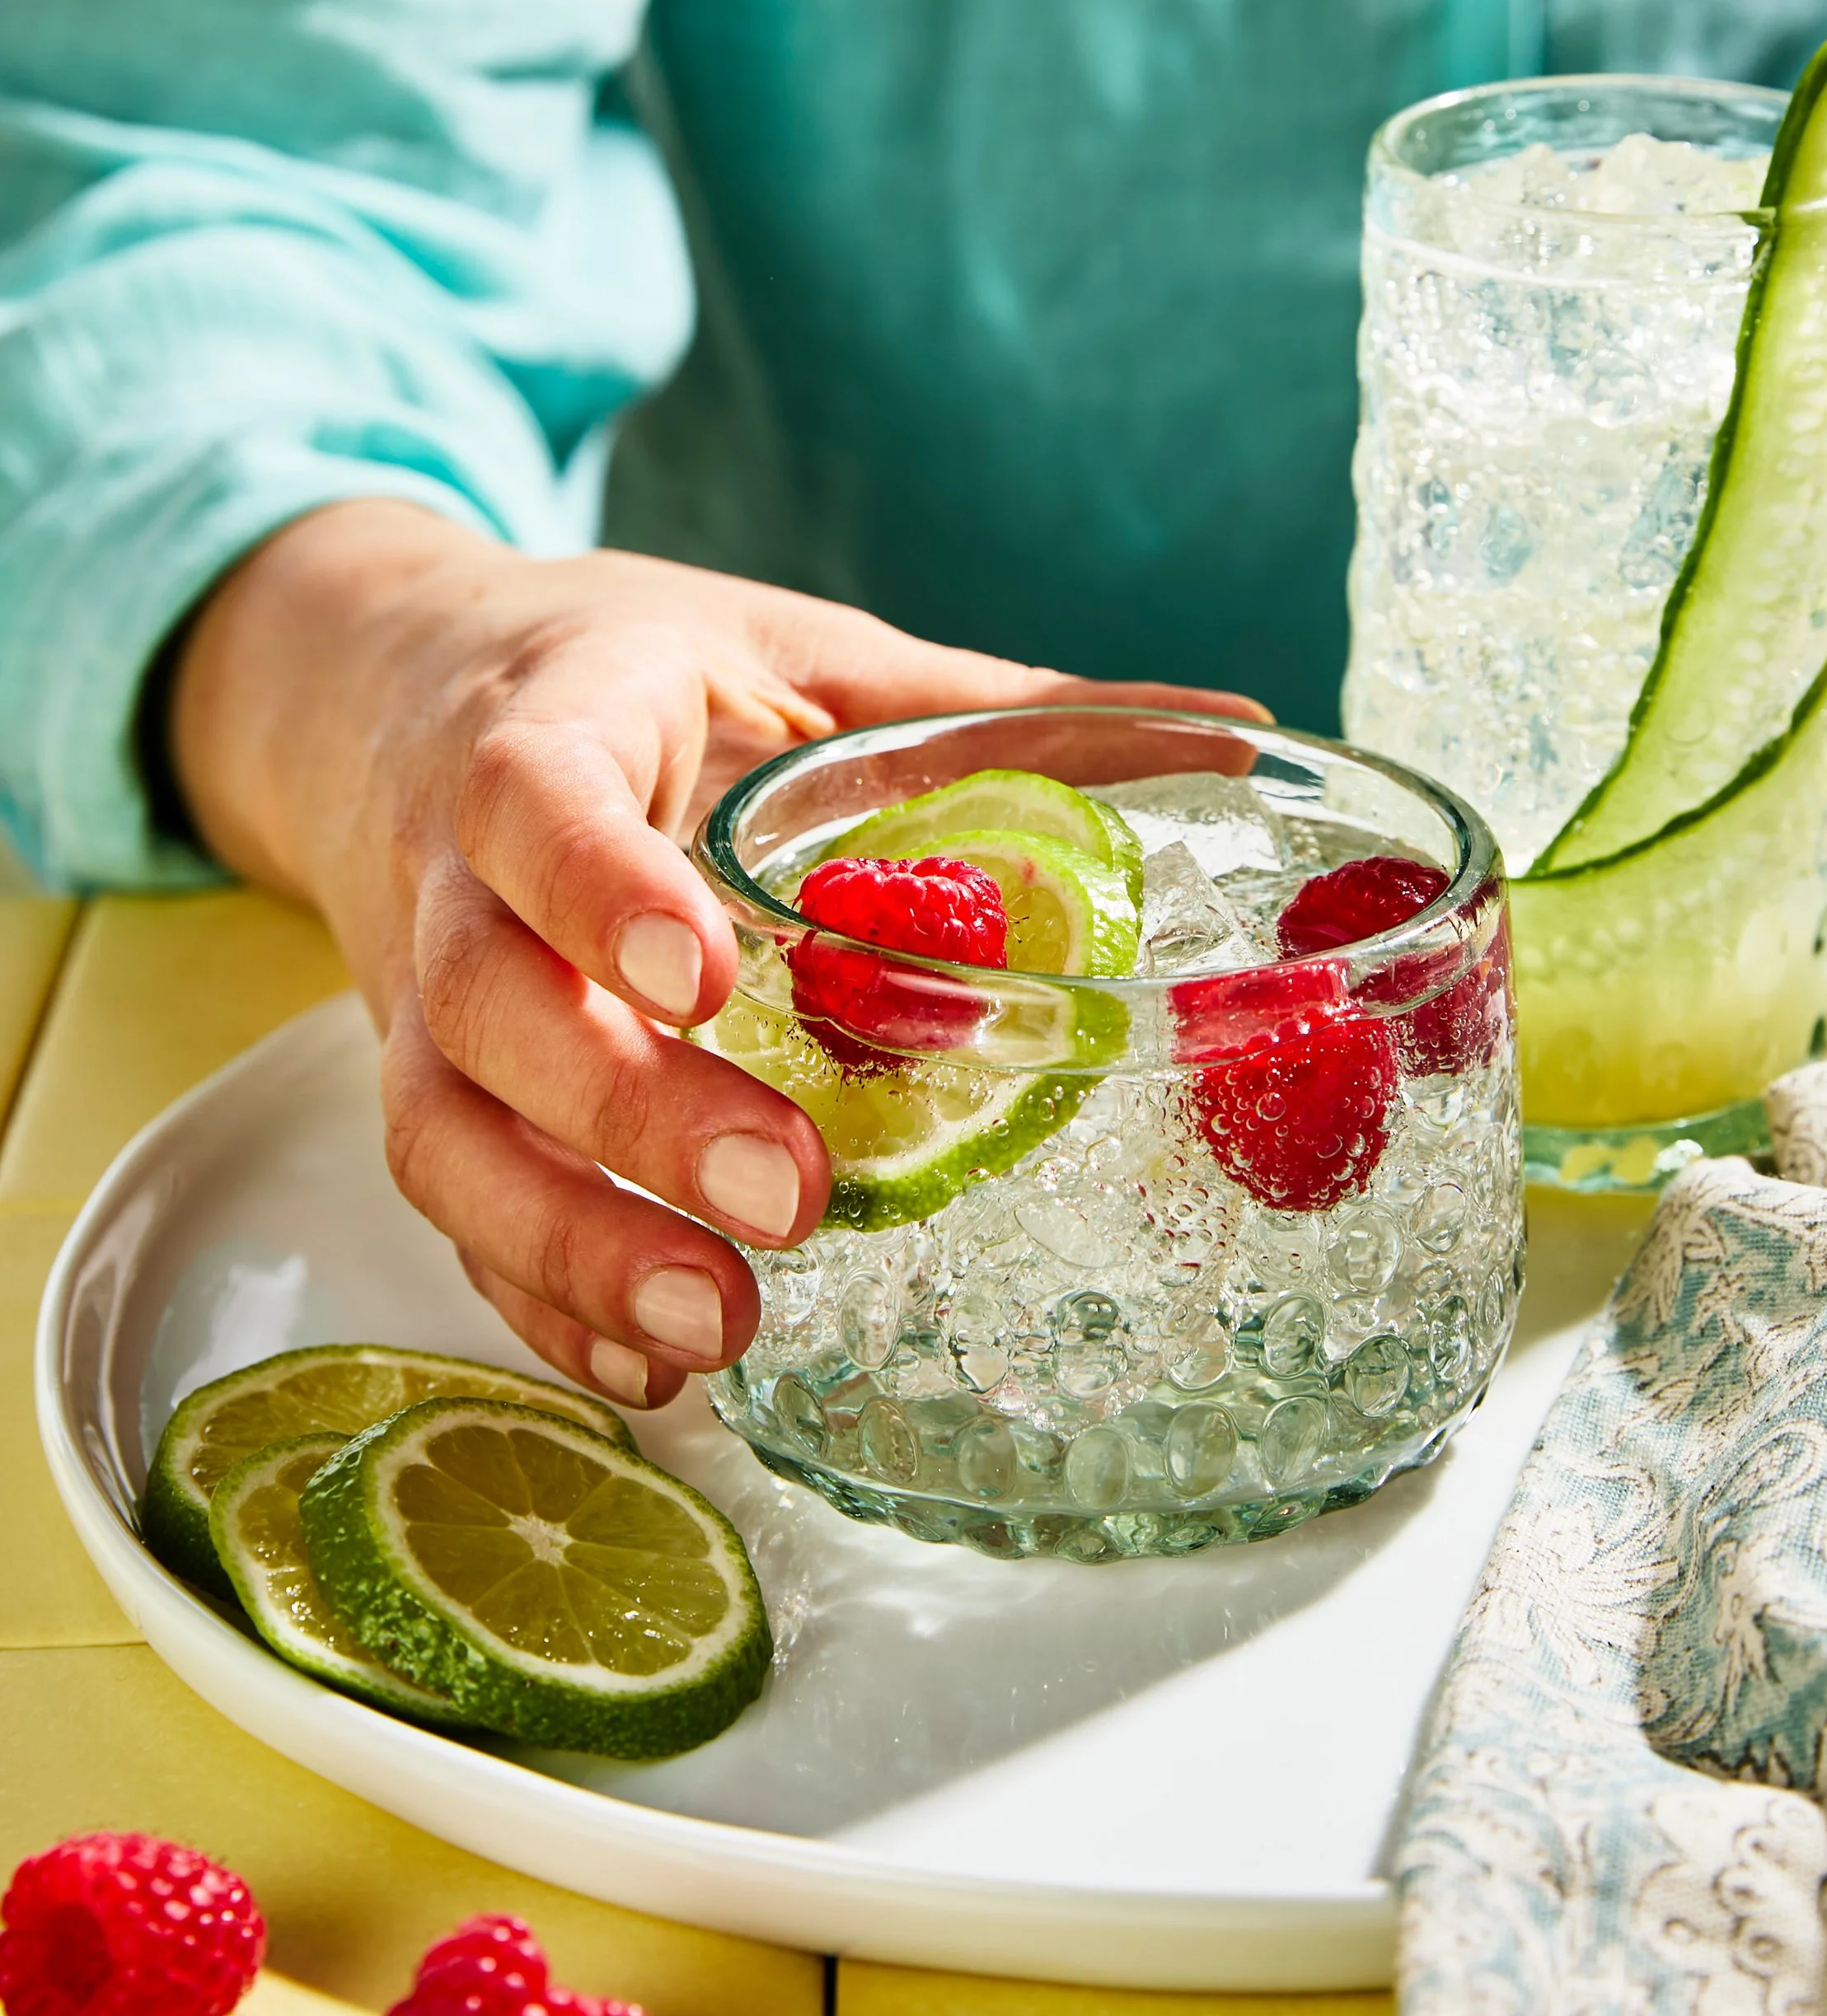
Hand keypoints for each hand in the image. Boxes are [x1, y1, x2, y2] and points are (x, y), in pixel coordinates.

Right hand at [171, 501, 1255, 1408]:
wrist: (396, 690)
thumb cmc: (631, 670)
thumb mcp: (797, 649)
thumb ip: (991, 705)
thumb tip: (1242, 729)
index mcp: (546, 723)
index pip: (533, 799)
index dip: (603, 891)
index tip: (708, 977)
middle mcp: (450, 869)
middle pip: (488, 1002)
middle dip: (626, 1114)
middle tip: (785, 1197)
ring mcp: (418, 992)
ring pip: (443, 1133)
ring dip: (569, 1245)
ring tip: (718, 1330)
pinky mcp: (434, 1085)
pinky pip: (453, 1213)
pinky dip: (542, 1298)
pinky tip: (651, 1366)